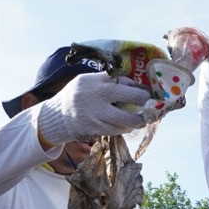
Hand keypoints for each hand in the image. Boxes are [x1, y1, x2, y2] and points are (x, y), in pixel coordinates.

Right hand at [36, 72, 151, 145]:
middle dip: (144, 101)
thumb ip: (108, 81)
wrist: (57, 115)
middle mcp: (98, 94)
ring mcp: (97, 112)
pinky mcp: (95, 127)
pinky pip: (117, 129)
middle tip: (152, 105)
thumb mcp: (89, 82)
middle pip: (131, 96)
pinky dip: (125, 128)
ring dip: (138, 120)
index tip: (147, 92)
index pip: (125, 80)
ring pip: (126, 118)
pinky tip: (128, 126)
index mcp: (98, 80)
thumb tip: (136, 85)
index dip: (139, 87)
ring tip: (143, 119)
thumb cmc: (78, 96)